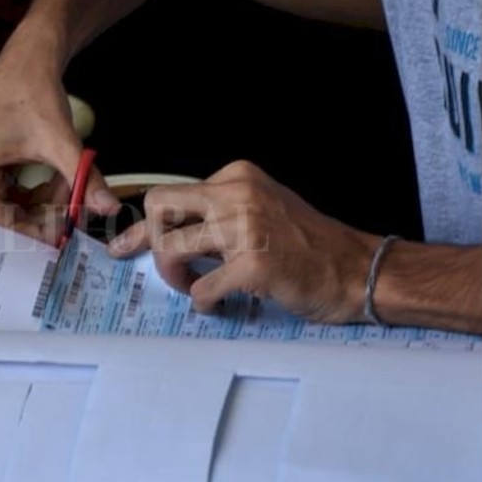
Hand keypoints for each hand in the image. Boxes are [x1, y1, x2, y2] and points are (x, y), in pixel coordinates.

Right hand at [0, 25, 117, 242]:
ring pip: (8, 208)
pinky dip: (33, 192)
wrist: (27, 61)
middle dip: (42, 212)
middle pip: (4, 216)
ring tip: (67, 183)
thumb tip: (108, 206)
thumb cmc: (32, 92)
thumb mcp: (60, 142)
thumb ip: (84, 179)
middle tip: (74, 204)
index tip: (64, 236)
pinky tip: (55, 179)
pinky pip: (6, 195)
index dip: (37, 231)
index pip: (1, 220)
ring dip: (41, 202)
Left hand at [108, 161, 377, 322]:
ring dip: (175, 277)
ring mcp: (244, 227)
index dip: (143, 226)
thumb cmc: (309, 246)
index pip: (171, 193)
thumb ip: (217, 216)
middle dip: (150, 241)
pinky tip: (219, 305)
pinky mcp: (253, 264)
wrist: (355, 269)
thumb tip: (163, 234)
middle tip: (171, 267)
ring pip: (171, 247)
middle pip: (158, 206)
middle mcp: (237, 193)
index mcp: (237, 176)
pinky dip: (203, 303)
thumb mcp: (260, 212)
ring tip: (196, 287)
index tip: (125, 245)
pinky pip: (201, 288)